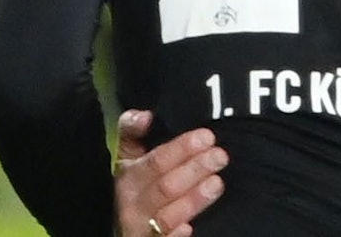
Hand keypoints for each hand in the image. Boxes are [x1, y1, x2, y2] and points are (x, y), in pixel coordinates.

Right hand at [114, 110, 227, 236]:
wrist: (119, 223)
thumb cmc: (133, 183)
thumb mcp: (127, 156)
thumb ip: (131, 131)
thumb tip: (145, 115)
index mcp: (128, 177)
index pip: (155, 161)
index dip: (180, 149)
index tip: (207, 136)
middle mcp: (133, 204)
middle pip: (165, 187)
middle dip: (194, 170)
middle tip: (221, 155)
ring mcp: (142, 228)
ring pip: (167, 216)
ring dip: (193, 200)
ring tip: (217, 183)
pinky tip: (189, 229)